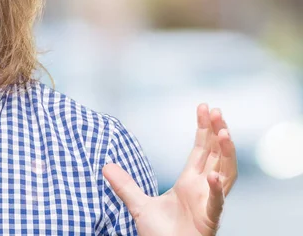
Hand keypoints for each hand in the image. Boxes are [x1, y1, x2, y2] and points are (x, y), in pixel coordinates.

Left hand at [102, 104, 236, 235]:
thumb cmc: (160, 235)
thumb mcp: (138, 205)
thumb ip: (125, 185)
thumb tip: (105, 166)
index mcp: (190, 182)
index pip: (201, 150)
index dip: (204, 129)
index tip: (204, 107)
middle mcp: (203, 189)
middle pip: (216, 155)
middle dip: (217, 132)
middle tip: (215, 110)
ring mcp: (208, 203)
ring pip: (225, 174)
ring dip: (225, 153)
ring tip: (223, 132)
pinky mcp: (208, 220)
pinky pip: (216, 204)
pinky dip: (217, 190)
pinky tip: (215, 175)